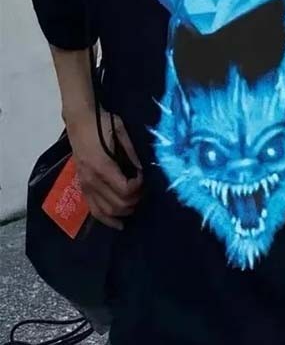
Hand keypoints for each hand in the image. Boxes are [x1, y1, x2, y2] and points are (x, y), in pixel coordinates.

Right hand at [66, 108, 143, 229]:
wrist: (80, 120)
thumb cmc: (102, 122)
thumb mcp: (121, 131)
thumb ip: (132, 153)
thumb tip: (143, 170)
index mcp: (102, 166)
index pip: (125, 190)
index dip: (139, 186)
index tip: (144, 176)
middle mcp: (92, 180)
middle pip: (118, 204)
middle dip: (135, 200)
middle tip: (144, 190)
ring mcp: (85, 185)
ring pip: (106, 211)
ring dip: (124, 212)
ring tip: (136, 204)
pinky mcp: (83, 187)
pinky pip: (94, 210)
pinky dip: (107, 220)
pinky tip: (119, 224)